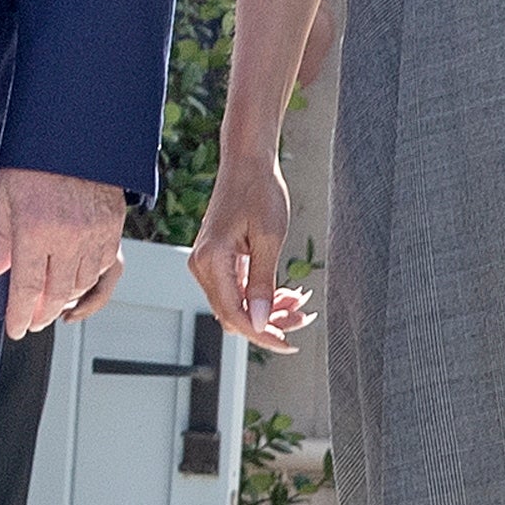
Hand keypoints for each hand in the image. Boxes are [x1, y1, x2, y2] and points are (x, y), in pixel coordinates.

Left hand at [0, 169, 127, 339]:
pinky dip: (89, 280)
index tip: (16, 330)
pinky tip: (76, 281)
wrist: (76, 135)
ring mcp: (94, 234)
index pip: (26, 288)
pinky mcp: (113, 227)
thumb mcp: (6, 196)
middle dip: (42, 313)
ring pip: (82, 284)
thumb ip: (1, 238)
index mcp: (35, 229)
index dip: (19, 315)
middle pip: (56, 293)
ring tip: (51, 301)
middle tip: (33, 321)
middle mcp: (68, 237)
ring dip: (66, 297)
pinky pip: (104, 267)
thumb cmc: (36, 161)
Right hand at [186, 157, 308, 354]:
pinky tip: (287, 293)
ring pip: (236, 304)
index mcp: (212, 260)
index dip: (262, 334)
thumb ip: (263, 283)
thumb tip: (260, 322)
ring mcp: (207, 263)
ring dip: (268, 310)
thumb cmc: (259, 191)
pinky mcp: (217, 259)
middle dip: (269, 322)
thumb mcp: (269, 238)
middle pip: (233, 314)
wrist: (247, 162)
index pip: (234, 314)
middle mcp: (202, 265)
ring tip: (299, 303)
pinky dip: (260, 295)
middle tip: (303, 319)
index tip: (288, 342)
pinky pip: (237, 289)